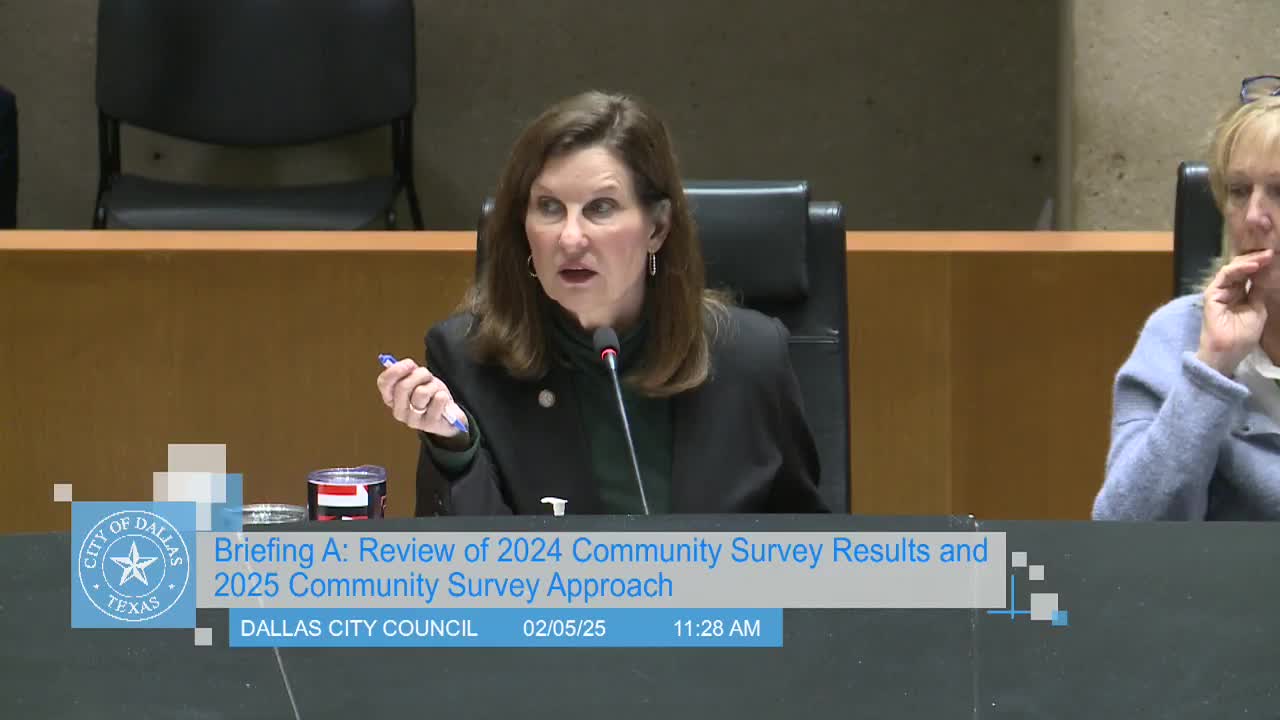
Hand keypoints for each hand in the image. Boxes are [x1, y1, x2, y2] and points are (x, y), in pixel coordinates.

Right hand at [376, 358, 468, 441]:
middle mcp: (399, 412)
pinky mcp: (429, 425)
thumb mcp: (419, 380)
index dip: (395, 371)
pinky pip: (437, 400)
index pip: (384, 383)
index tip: (410, 363)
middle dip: (419, 375)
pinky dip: (443, 396)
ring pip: (421, 393)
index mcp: (391, 398)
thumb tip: (407, 364)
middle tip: (428, 375)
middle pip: (403, 387)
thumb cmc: (431, 395)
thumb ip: (410, 371)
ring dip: (433, 385)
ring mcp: (413, 420)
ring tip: (436, 391)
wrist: (449, 416)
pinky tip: (443, 401)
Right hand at [1197, 249, 1274, 375]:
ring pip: (1232, 269)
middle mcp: (1228, 290)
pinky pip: (1225, 276)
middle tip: (1271, 253)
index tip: (1275, 257)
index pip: (1249, 274)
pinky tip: (1253, 266)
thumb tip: (1264, 272)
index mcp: (1240, 293)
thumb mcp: (1258, 309)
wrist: (1229, 352)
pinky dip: (1238, 269)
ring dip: (1249, 261)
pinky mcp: (1211, 294)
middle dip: (1256, 259)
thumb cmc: (1243, 336)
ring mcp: (1219, 291)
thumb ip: (1258, 291)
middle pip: (1241, 268)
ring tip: (1265, 257)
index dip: (1261, 265)